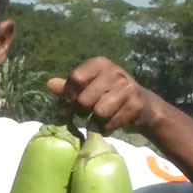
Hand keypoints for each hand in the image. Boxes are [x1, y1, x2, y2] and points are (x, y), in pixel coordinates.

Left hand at [46, 57, 160, 134]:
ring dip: (96, 121)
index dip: (67, 96)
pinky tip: (110, 123)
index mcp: (99, 64)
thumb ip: (69, 87)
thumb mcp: (89, 87)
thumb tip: (49, 84)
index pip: (75, 78)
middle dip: (82, 112)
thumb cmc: (109, 95)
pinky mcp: (135, 105)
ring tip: (100, 118)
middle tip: (87, 113)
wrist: (143, 107)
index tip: (66, 108)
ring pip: (99, 112)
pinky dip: (106, 128)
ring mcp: (127, 88)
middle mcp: (115, 72)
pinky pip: (111, 123)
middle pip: (85, 99)